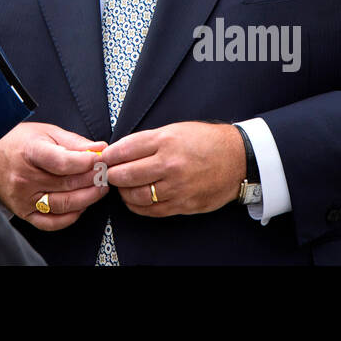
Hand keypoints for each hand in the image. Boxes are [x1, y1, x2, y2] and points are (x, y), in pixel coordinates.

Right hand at [0, 121, 108, 230]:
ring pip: (64, 204)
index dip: (85, 163)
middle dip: (93, 179)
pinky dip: (71, 216)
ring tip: (99, 188)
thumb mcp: (46, 133)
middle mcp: (24, 178)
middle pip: (67, 184)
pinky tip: (81, 205)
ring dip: (88, 197)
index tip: (101, 159)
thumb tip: (100, 149)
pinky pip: (52, 222)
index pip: (62, 162)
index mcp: (29, 152)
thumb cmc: (18, 143)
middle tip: (106, 173)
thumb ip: (74, 142)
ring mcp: (24, 198)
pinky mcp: (24, 213)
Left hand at [100, 121, 244, 216]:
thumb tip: (120, 151)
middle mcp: (169, 165)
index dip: (108, 156)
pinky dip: (137, 206)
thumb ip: (147, 141)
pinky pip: (151, 210)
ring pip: (136, 195)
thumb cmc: (205, 141)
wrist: (237, 158)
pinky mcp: (183, 204)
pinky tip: (134, 199)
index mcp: (165, 141)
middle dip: (111, 175)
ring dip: (123, 192)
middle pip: (125, 175)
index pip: (124, 150)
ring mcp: (177, 187)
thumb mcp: (175, 130)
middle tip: (108, 173)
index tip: (103, 158)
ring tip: (122, 186)